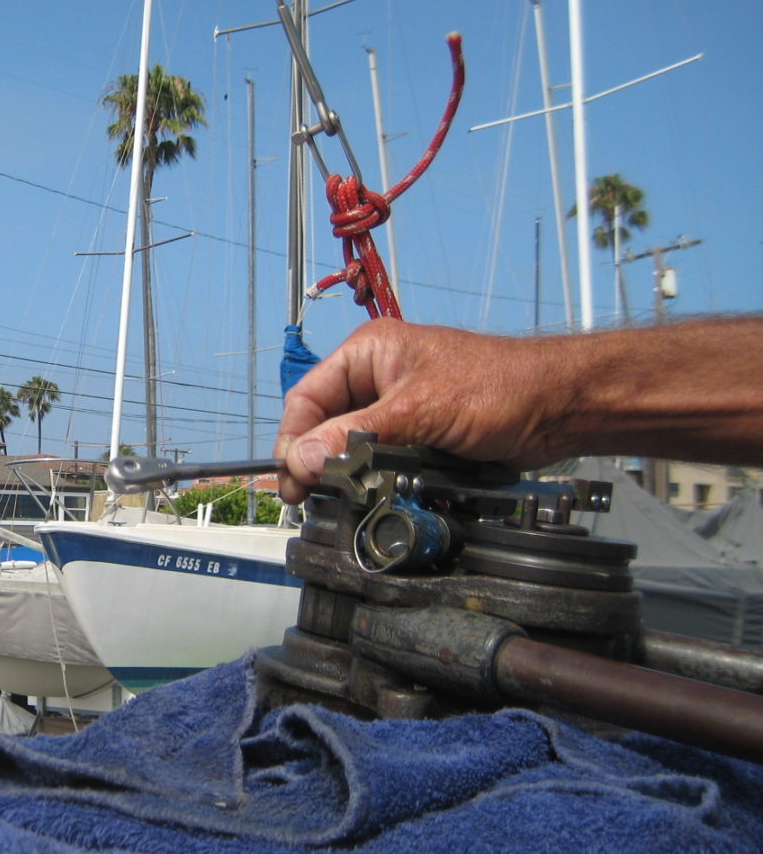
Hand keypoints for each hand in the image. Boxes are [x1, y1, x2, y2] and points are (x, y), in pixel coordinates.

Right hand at [273, 319, 566, 502]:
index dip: (293, 440)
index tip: (292, 478)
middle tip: (309, 498)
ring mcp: (396, 409)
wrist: (561, 408)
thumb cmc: (501, 388)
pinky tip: (370, 497)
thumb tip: (301, 459)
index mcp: (367, 354)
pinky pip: (379, 461)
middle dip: (316, 461)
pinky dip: (372, 480)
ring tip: (338, 500)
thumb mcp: (417, 412)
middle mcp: (376, 378)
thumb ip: (354, 437)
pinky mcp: (416, 436)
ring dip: (344, 474)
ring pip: (349, 447)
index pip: (307, 398)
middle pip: (324, 425)